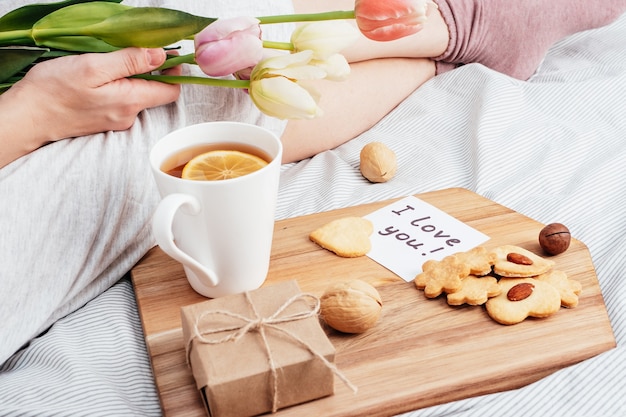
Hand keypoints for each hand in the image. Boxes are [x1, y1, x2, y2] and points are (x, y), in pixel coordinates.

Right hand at [0, 48, 180, 166]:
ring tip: (110, 64)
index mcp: (131, 101)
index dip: (174, 71)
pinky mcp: (105, 121)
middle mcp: (129, 115)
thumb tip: (161, 55)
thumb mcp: (94, 66)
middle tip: (134, 51)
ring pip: (137, 95)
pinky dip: (118, 87)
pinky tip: (99, 79)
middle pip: (155, 92)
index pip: (171, 90)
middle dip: (151, 71)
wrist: (28, 116)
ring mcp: (117, 120)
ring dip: (131, 78)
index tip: (168, 53)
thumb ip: (130, 61)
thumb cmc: (56, 90)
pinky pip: (122, 101)